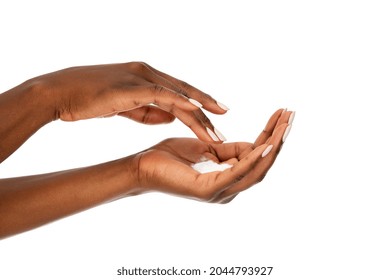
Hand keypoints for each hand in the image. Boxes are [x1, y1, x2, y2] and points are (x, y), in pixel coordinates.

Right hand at [36, 62, 227, 141]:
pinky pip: (165, 96)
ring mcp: (142, 77)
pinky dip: (183, 106)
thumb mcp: (124, 106)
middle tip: (224, 121)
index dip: (199, 102)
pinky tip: (198, 116)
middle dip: (207, 108)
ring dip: (199, 116)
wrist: (61, 91)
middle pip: (185, 92)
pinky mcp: (134, 86)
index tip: (215, 115)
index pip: (179, 91)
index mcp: (146, 77)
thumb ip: (149, 111)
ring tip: (215, 134)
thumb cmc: (88, 99)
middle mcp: (148, 73)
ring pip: (180, 96)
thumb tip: (171, 119)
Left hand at [130, 109, 293, 202]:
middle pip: (262, 163)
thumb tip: (254, 144)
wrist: (141, 166)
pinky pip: (237, 172)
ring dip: (273, 146)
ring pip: (256, 169)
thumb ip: (229, 149)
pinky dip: (253, 158)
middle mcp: (229, 189)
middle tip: (292, 116)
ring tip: (285, 125)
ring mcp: (220, 192)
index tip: (282, 113)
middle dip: (279, 139)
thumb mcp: (206, 147)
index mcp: (228, 178)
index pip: (256, 155)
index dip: (271, 134)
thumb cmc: (170, 157)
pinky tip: (266, 143)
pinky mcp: (209, 190)